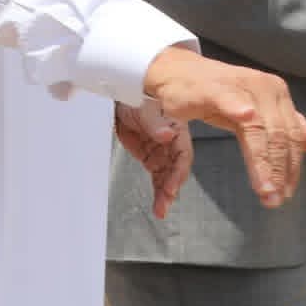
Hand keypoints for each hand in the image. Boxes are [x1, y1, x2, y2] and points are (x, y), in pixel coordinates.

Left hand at [113, 103, 191, 218]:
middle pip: (176, 170)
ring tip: (160, 209)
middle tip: (165, 203)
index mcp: (176, 130)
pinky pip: (157, 178)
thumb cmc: (139, 96)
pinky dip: (157, 192)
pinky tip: (158, 204)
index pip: (183, 155)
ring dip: (165, 195)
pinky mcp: (150, 158)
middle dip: (171, 188)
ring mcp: (161, 152)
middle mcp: (172, 143)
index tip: (173, 186)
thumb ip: (157, 123)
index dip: (179, 172)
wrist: (122, 96)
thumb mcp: (147, 109)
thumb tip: (167, 134)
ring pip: (167, 178)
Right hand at [142, 47, 305, 208]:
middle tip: (274, 200)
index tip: (288, 193)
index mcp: (277, 94)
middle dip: (278, 171)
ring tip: (264, 190)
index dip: (292, 166)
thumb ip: (283, 126)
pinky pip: (229, 100)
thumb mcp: (254, 111)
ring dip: (263, 162)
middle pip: (278, 135)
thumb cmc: (217, 95)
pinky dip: (239, 108)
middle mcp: (264, 88)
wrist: (179, 72)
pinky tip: (247, 117)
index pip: (292, 135)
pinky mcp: (214, 88)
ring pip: (258, 127)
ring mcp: (240, 87)